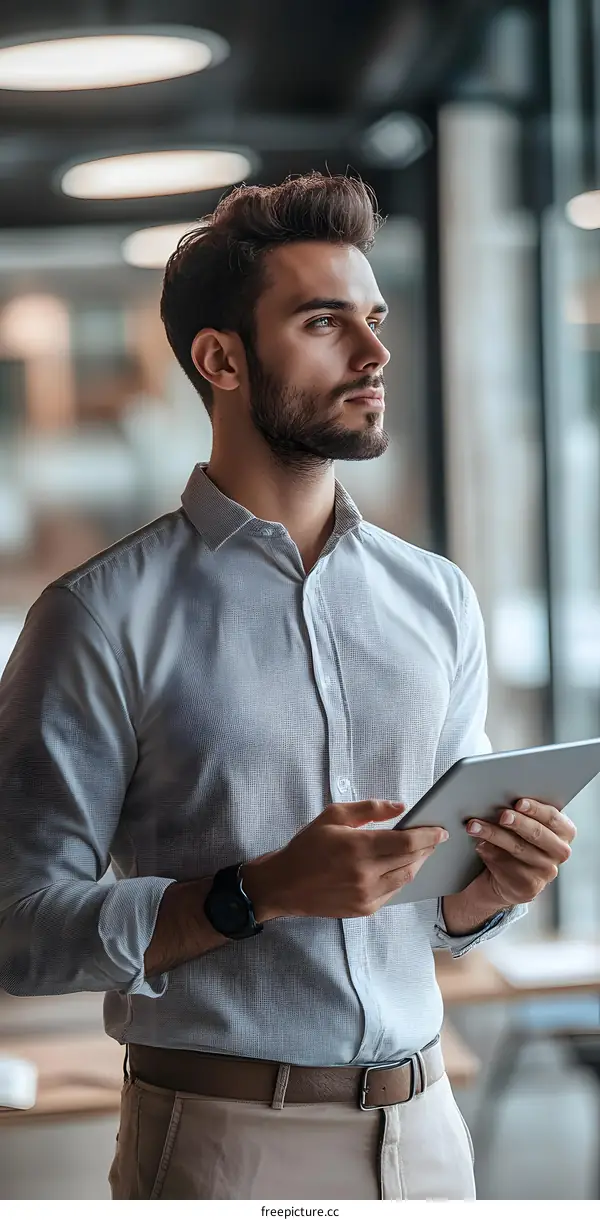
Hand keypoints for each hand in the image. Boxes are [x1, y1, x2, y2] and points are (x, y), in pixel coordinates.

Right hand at [243, 800, 447, 919]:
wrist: (284, 885)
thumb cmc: (307, 846)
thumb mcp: (334, 816)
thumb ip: (370, 809)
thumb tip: (401, 806)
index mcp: (357, 847)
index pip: (406, 843)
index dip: (428, 836)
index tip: (440, 830)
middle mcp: (364, 874)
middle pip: (411, 861)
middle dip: (427, 848)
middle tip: (435, 837)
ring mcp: (366, 895)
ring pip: (405, 878)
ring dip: (418, 863)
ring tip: (421, 851)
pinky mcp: (364, 909)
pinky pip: (393, 892)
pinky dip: (401, 877)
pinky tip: (401, 867)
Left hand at [466, 797, 575, 906]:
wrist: (511, 875)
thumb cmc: (520, 839)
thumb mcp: (528, 824)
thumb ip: (524, 813)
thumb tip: (500, 798)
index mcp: (565, 831)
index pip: (553, 817)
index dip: (536, 809)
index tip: (518, 802)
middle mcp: (560, 851)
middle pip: (537, 834)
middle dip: (518, 822)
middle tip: (501, 815)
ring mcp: (546, 871)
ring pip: (518, 848)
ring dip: (493, 835)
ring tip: (475, 826)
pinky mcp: (529, 886)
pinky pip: (508, 866)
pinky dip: (490, 853)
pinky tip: (480, 845)